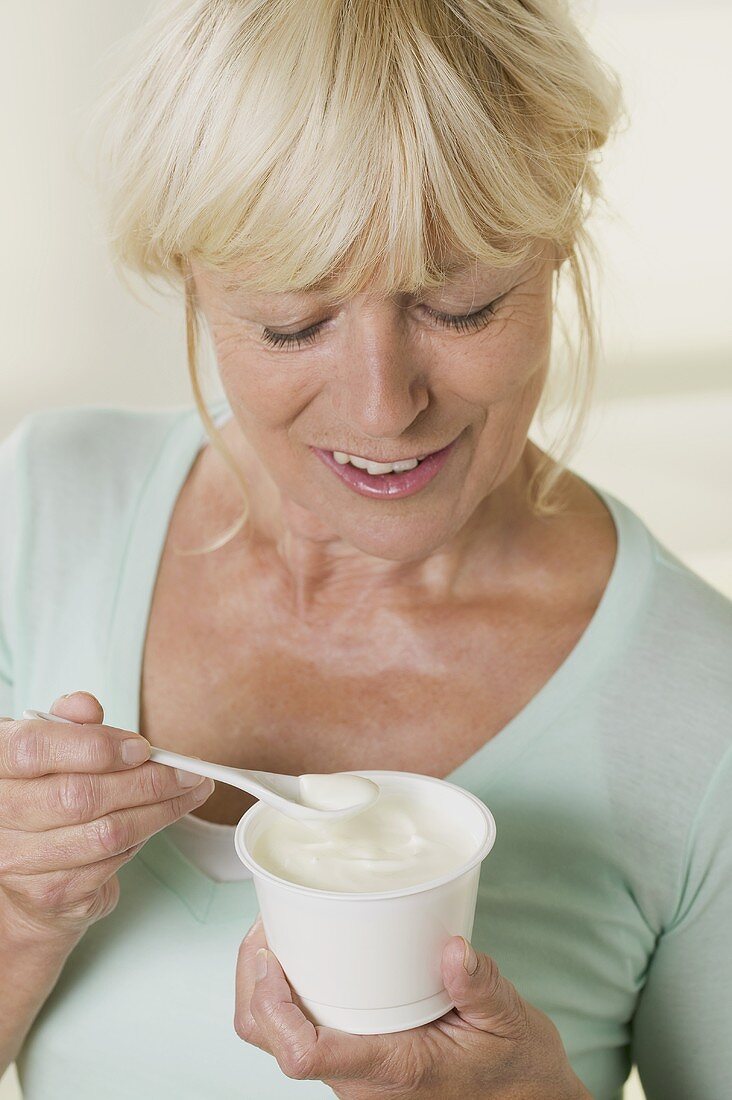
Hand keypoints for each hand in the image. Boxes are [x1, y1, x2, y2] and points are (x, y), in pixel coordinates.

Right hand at [0, 691, 214, 945]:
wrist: (27, 870)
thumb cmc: (45, 793)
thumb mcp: (50, 749)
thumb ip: (68, 724)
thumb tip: (87, 707)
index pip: (34, 749)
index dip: (94, 746)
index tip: (141, 747)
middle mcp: (0, 815)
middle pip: (79, 796)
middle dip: (146, 781)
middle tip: (188, 771)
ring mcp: (20, 861)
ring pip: (104, 833)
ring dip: (160, 811)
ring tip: (191, 792)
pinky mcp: (50, 894)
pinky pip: (111, 862)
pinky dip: (144, 837)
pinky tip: (159, 819)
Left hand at [235, 915, 590, 1098]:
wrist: (524, 1098)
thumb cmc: (513, 1065)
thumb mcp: (507, 1019)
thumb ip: (480, 986)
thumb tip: (453, 950)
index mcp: (390, 1069)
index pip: (304, 1053)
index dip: (272, 1006)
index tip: (272, 953)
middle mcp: (359, 1079)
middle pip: (271, 1042)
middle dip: (253, 982)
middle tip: (267, 924)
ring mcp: (353, 1073)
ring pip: (276, 1039)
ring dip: (263, 986)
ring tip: (276, 930)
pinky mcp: (355, 1058)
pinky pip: (298, 1031)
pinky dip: (284, 993)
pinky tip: (300, 953)